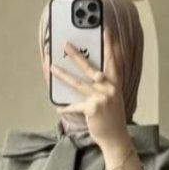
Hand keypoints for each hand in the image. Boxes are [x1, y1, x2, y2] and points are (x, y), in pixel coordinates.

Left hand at [49, 28, 142, 169]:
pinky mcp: (92, 109)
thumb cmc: (112, 118)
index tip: (106, 31)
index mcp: (115, 84)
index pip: (113, 61)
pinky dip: (66, 107)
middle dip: (77, 55)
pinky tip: (59, 108)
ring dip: (63, 74)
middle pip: (91, 68)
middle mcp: (109, 88)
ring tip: (52, 66)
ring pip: (78, 83)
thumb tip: (90, 75)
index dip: (110, 46)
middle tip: (66, 45)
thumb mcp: (112, 99)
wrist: (116, 138)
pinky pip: (75, 105)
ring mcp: (101, 98)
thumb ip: (103, 86)